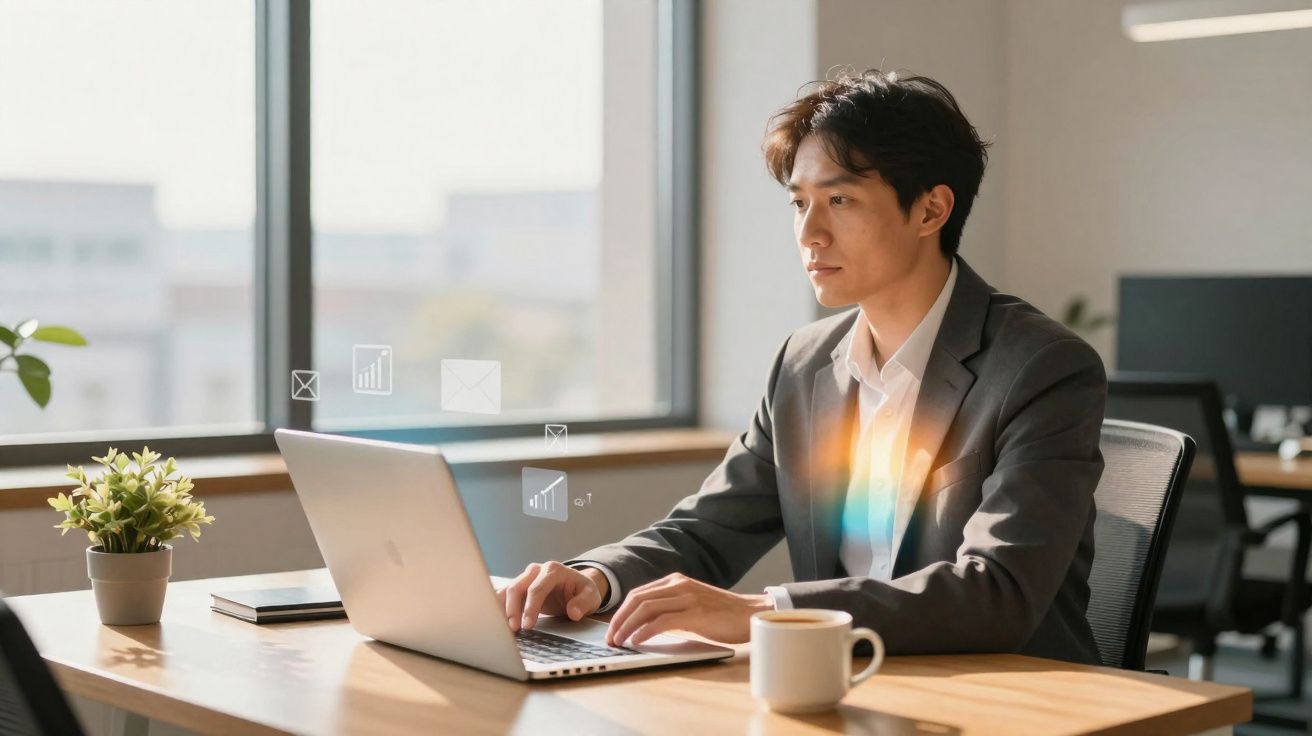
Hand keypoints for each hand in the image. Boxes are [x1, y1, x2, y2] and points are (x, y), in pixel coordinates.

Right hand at [495, 561, 607, 631]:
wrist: (576, 586)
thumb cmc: (583, 591)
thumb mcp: (591, 596)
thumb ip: (583, 603)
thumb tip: (574, 612)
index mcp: (554, 570)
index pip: (537, 588)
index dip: (530, 607)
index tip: (528, 625)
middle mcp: (537, 570)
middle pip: (517, 587)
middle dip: (513, 609)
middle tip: (514, 630)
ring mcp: (526, 577)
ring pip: (508, 590)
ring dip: (503, 608)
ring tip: (502, 628)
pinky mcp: (520, 586)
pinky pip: (505, 594)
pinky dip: (499, 606)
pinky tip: (496, 620)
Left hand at [606, 573, 771, 646]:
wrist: (751, 614)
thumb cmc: (723, 614)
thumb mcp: (692, 604)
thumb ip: (671, 608)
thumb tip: (644, 626)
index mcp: (676, 581)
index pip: (639, 593)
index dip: (621, 612)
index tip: (612, 628)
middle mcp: (679, 585)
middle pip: (637, 599)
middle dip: (619, 619)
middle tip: (610, 637)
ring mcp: (687, 597)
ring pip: (645, 609)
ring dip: (627, 626)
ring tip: (619, 641)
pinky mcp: (695, 613)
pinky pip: (662, 621)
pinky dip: (645, 631)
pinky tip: (637, 640)